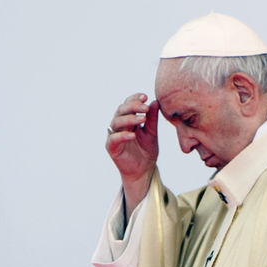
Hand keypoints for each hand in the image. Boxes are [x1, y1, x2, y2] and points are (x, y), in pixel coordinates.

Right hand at [107, 93, 159, 215]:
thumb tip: (155, 102)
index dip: (134, 99)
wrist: (144, 171)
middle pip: (121, 110)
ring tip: (142, 119)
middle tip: (144, 107)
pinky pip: (114, 139)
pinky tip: (133, 135)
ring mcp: (114, 136)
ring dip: (129, 119)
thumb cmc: (146, 151)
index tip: (145, 96)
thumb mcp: (152, 133)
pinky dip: (123, 135)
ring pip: (116, 122)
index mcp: (129, 120)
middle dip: (132, 106)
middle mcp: (120, 126)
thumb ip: (153, 119)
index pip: (128, 104)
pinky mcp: (111, 148)